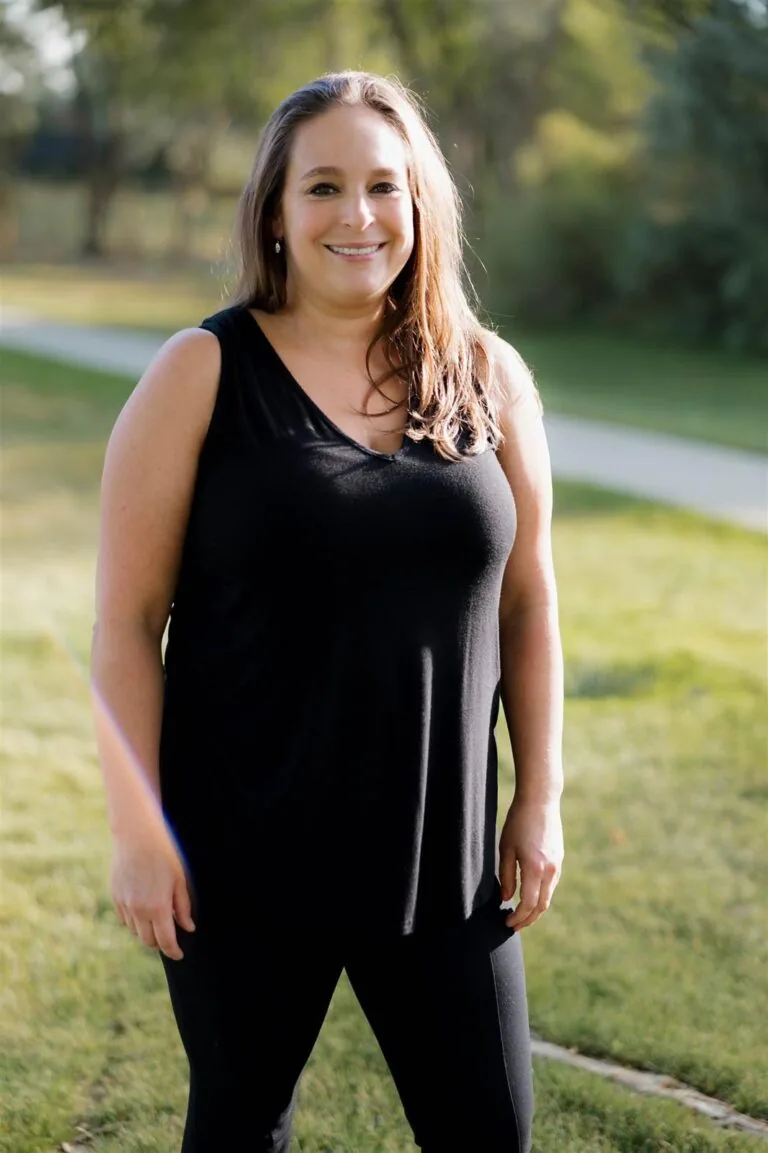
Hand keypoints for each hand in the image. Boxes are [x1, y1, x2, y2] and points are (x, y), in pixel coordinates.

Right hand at [110, 828, 195, 960]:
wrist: (137, 837)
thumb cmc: (164, 856)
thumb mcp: (180, 881)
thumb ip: (183, 907)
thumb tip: (188, 927)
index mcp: (158, 908)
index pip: (166, 940)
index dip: (173, 951)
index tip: (179, 955)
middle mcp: (138, 910)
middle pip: (148, 941)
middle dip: (160, 943)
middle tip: (169, 938)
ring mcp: (124, 904)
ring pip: (135, 931)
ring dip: (146, 932)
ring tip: (157, 922)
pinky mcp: (115, 897)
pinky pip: (124, 919)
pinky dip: (134, 921)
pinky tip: (142, 912)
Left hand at [499, 796, 563, 931]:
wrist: (540, 801)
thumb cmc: (518, 822)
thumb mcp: (506, 848)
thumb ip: (506, 875)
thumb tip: (506, 898)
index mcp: (534, 868)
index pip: (528, 904)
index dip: (518, 918)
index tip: (507, 923)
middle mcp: (549, 870)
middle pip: (541, 906)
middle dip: (528, 919)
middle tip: (514, 926)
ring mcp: (557, 865)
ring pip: (548, 896)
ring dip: (535, 909)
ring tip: (521, 914)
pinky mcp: (559, 859)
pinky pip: (552, 885)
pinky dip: (541, 896)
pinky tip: (530, 896)